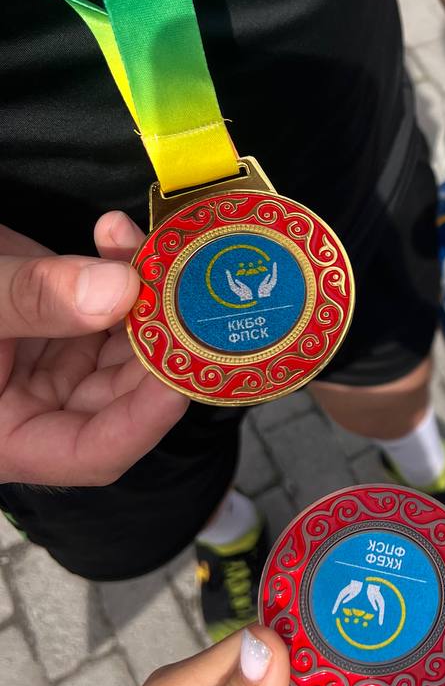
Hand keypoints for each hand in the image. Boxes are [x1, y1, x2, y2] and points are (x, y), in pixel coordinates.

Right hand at [0, 211, 186, 486]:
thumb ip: (31, 299)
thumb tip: (119, 291)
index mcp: (4, 437)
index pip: (93, 453)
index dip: (144, 420)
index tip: (181, 370)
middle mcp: (33, 409)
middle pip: (123, 394)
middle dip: (159, 344)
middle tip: (186, 293)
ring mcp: (46, 364)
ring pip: (124, 345)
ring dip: (147, 298)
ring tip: (153, 248)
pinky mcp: (53, 320)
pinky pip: (105, 305)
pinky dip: (120, 270)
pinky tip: (115, 232)